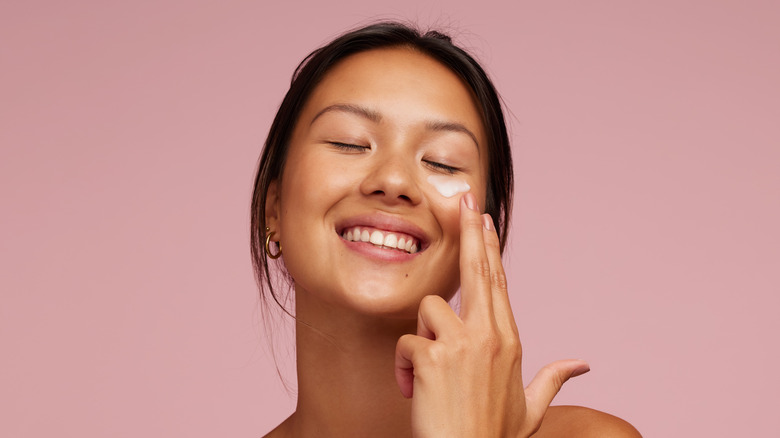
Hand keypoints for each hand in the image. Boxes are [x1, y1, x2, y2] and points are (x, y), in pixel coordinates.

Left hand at [395, 192, 589, 436]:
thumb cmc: (493, 436)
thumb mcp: (531, 409)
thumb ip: (553, 379)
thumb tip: (583, 364)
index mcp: (510, 341)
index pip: (498, 282)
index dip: (490, 247)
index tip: (485, 219)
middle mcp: (490, 336)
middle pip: (478, 269)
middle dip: (471, 230)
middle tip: (464, 197)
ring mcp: (462, 344)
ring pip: (429, 309)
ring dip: (421, 338)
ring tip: (426, 373)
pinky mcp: (433, 357)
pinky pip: (407, 342)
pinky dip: (404, 366)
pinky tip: (413, 389)